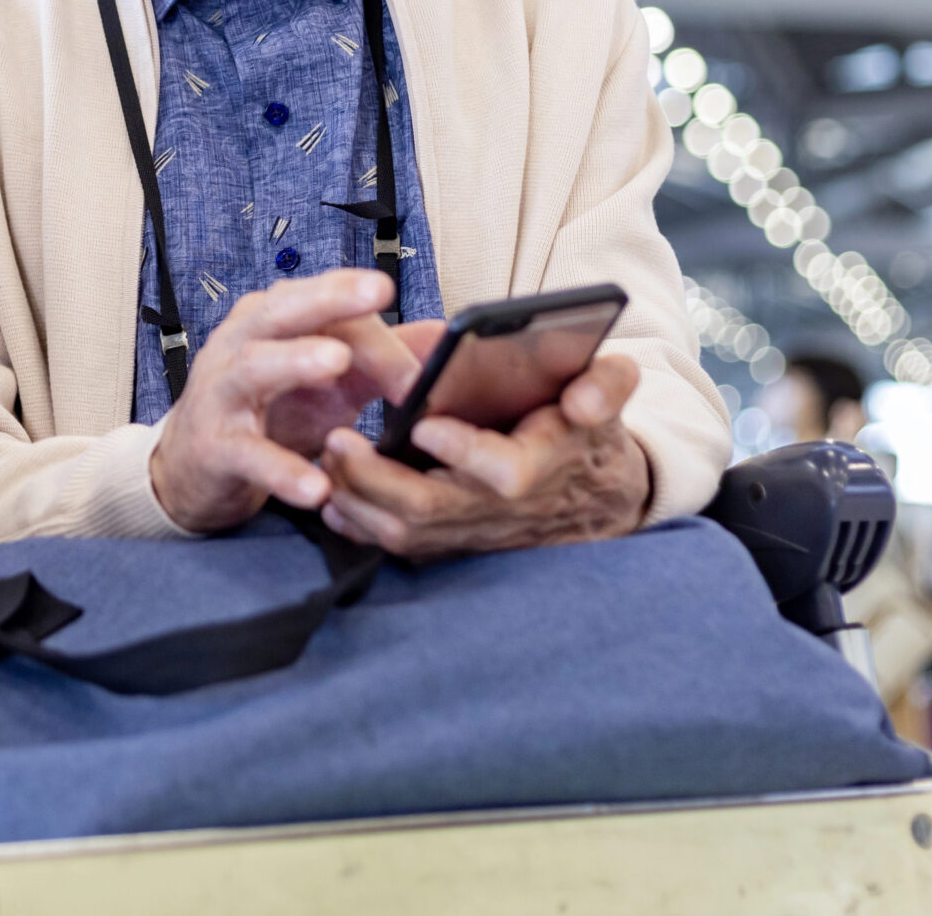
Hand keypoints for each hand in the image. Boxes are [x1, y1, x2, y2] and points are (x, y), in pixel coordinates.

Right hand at [148, 271, 417, 533]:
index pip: (327, 306)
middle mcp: (241, 342)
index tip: (425, 352)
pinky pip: (248, 454)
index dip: (374, 321)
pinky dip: (281, 469)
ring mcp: (222, 392)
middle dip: (328, 297)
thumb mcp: (328, 381)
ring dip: (295, 360)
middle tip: (375, 292)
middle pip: (282, 310)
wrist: (194, 467)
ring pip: (254, 365)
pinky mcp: (214, 446)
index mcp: (272, 319)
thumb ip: (377, 358)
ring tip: (336, 362)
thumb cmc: (269, 413)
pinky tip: (316, 487)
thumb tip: (441, 342)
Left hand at [315, 352, 650, 560]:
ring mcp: (471, 531)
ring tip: (325, 459)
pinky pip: (398, 545)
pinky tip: (328, 496)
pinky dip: (359, 524)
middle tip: (337, 440)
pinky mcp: (450, 542)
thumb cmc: (586, 430)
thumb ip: (606, 385)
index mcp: (541, 465)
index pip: (504, 472)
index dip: (465, 452)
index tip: (424, 423)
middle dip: (378, 479)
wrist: (592, 494)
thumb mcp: (607, 394)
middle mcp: (501, 508)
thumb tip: (584, 397)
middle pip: (433, 509)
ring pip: (406, 533)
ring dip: (358, 502)